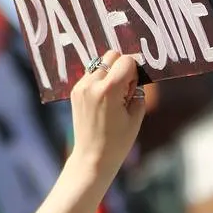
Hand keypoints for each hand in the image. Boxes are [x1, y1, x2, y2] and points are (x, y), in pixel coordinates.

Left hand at [68, 50, 145, 181]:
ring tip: (113, 96)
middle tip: (125, 90)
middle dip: (122, 67)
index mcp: (108, 90)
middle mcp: (91, 84)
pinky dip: (100, 80)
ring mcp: (80, 87)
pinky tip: (103, 99)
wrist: (92, 157)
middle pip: (111, 56)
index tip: (134, 87)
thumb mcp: (136, 115)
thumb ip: (138, 89)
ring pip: (100, 63)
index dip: (134, 71)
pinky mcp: (74, 91)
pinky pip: (91, 74)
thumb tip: (135, 73)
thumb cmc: (118, 140)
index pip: (126, 61)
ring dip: (110, 73)